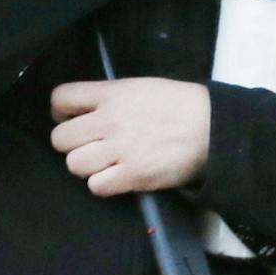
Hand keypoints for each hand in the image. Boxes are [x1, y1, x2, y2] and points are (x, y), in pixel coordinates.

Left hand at [49, 77, 210, 195]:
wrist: (215, 128)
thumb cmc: (182, 105)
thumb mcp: (142, 88)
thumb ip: (111, 98)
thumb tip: (88, 111)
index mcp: (111, 95)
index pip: (60, 99)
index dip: (62, 112)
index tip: (74, 120)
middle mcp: (110, 121)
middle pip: (61, 139)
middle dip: (73, 144)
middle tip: (92, 146)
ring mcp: (121, 150)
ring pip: (75, 165)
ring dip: (88, 166)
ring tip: (107, 163)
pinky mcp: (134, 175)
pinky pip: (97, 186)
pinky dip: (105, 184)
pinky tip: (119, 176)